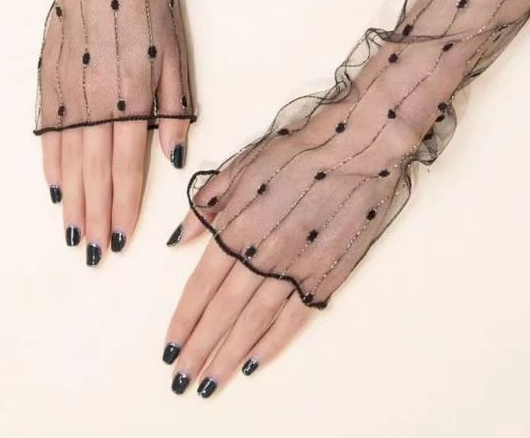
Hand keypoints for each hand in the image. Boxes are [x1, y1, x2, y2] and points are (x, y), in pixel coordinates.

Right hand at [37, 0, 192, 264]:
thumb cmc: (149, 2)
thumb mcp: (177, 52)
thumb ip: (175, 108)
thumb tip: (176, 157)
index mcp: (131, 96)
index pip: (127, 166)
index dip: (124, 206)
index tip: (122, 239)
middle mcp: (93, 101)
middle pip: (93, 173)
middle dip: (95, 216)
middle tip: (94, 253)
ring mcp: (66, 91)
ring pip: (67, 159)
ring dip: (71, 200)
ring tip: (74, 233)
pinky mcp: (49, 77)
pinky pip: (47, 132)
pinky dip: (50, 163)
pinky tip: (54, 186)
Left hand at [162, 35, 464, 395]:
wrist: (360, 145)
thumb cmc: (300, 148)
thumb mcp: (243, 165)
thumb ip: (207, 203)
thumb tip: (178, 239)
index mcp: (238, 225)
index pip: (201, 287)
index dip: (184, 321)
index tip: (169, 348)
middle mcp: (263, 253)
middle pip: (223, 314)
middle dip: (199, 350)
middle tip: (182, 382)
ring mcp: (297, 268)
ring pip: (255, 324)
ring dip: (229, 356)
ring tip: (210, 384)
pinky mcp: (328, 274)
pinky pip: (295, 318)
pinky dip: (273, 343)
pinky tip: (256, 362)